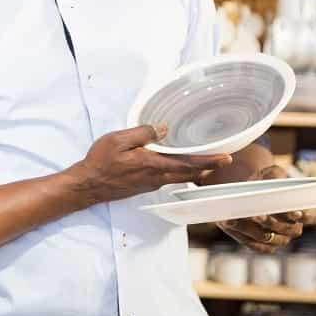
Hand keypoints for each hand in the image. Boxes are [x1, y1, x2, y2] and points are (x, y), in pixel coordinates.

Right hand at [66, 124, 231, 206]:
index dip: (209, 161)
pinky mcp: (144, 186)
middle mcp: (156, 177)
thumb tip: (164, 129)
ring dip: (194, 170)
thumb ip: (143, 133)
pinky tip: (178, 165)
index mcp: (153, 165)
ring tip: (206, 161)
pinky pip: (168, 179)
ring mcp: (151, 184)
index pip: (188, 164)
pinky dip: (180, 172)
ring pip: (180, 178)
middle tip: (222, 159)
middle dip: (207, 167)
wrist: (88, 185)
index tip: (226, 158)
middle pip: (189, 174)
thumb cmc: (101, 161)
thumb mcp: (119, 140)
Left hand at [217, 165, 315, 252]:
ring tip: (239, 219)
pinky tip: (232, 224)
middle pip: (289, 231)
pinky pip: (259, 247)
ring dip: (255, 230)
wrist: (251, 191)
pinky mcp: (264, 245)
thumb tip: (277, 182)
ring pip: (272, 240)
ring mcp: (280, 239)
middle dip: (274, 223)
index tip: (294, 211)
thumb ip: (277, 176)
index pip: (311, 217)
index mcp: (304, 210)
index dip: (305, 216)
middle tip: (258, 214)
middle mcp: (294, 228)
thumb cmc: (267, 180)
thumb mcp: (272, 173)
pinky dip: (246, 237)